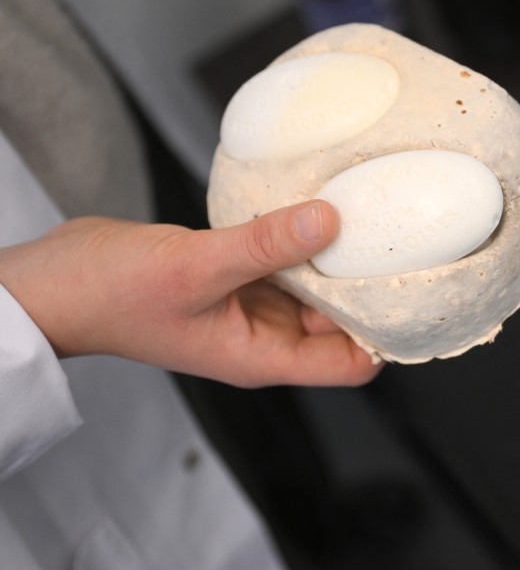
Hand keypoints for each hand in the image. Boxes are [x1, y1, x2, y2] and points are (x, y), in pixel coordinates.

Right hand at [0, 201, 382, 386]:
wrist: (54, 282)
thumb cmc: (110, 296)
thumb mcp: (195, 268)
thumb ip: (263, 246)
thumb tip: (330, 220)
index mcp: (263, 356)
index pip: (351, 363)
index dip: (386, 335)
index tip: (415, 291)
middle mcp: (264, 335)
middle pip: (342, 320)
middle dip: (370, 286)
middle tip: (403, 239)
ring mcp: (250, 304)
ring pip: (314, 285)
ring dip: (337, 257)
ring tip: (372, 215)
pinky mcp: (235, 273)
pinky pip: (283, 258)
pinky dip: (301, 238)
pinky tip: (318, 205)